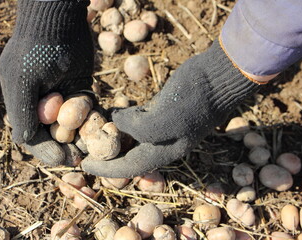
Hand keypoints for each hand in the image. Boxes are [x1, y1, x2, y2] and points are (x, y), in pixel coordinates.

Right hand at [0, 0, 92, 164]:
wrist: (59, 17)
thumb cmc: (37, 48)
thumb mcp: (22, 82)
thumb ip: (23, 112)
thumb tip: (24, 142)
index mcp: (22, 101)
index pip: (31, 135)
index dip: (46, 150)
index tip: (63, 158)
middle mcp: (42, 101)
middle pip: (54, 132)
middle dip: (68, 145)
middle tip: (83, 156)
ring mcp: (62, 94)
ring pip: (74, 123)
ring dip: (84, 135)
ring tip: (96, 145)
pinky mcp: (80, 85)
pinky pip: (88, 107)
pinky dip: (95, 117)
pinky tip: (104, 126)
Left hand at [81, 38, 259, 177]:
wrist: (217, 76)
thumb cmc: (195, 99)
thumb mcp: (167, 117)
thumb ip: (138, 126)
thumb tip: (114, 121)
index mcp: (164, 151)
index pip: (130, 167)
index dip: (106, 169)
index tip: (84, 165)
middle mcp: (162, 142)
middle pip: (129, 154)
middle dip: (107, 153)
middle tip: (84, 146)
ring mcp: (163, 126)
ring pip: (132, 136)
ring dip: (113, 134)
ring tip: (94, 129)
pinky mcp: (162, 109)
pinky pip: (138, 119)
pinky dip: (124, 118)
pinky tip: (114, 111)